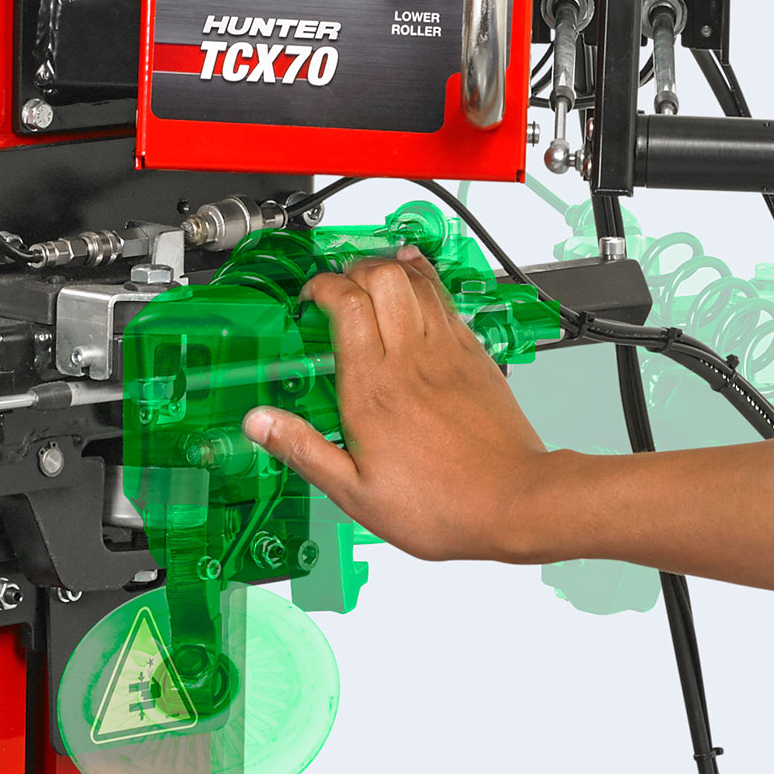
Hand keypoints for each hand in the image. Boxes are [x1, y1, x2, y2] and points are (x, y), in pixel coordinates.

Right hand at [242, 249, 564, 561]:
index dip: (322, 288)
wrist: (515, 502)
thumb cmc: (442, 504)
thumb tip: (258, 422)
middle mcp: (410, 359)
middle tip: (338, 290)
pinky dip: (425, 279)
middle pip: (381, 276)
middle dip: (352, 271)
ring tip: (369, 279)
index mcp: (373, 389)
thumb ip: (304, 450)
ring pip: (416, 279)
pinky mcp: (474, 354)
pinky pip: (445, 298)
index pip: (345, 304)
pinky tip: (415, 278)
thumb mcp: (355, 493)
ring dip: (388, 269)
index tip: (310, 300)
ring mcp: (447, 352)